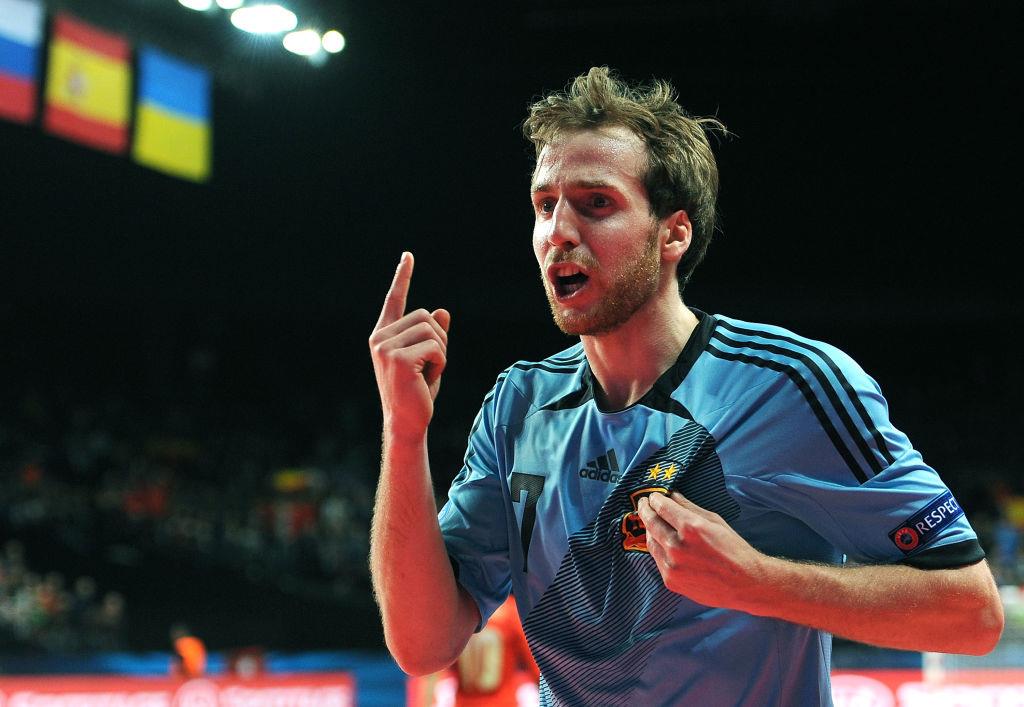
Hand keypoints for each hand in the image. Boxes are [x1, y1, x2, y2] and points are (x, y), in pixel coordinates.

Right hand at [369, 252, 450, 441]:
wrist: (406, 422)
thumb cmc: (417, 393)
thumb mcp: (429, 359)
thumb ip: (433, 335)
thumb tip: (441, 311)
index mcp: (384, 335)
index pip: (394, 300)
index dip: (402, 277)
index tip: (408, 256)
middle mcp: (380, 338)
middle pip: (426, 316)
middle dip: (439, 340)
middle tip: (429, 367)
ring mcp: (386, 347)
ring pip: (433, 330)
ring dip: (440, 353)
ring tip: (426, 374)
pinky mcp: (397, 358)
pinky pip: (436, 346)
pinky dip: (440, 362)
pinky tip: (427, 379)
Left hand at [638, 491, 767, 610]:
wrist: (746, 583)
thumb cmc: (734, 549)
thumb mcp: (715, 521)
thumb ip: (690, 507)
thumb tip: (672, 495)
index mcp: (690, 527)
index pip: (662, 507)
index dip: (654, 500)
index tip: (652, 496)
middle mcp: (677, 546)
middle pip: (651, 523)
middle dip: (645, 510)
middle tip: (643, 504)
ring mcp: (672, 566)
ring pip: (651, 542)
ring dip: (649, 530)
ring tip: (651, 522)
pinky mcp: (671, 581)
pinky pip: (657, 560)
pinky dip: (658, 549)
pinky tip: (661, 542)